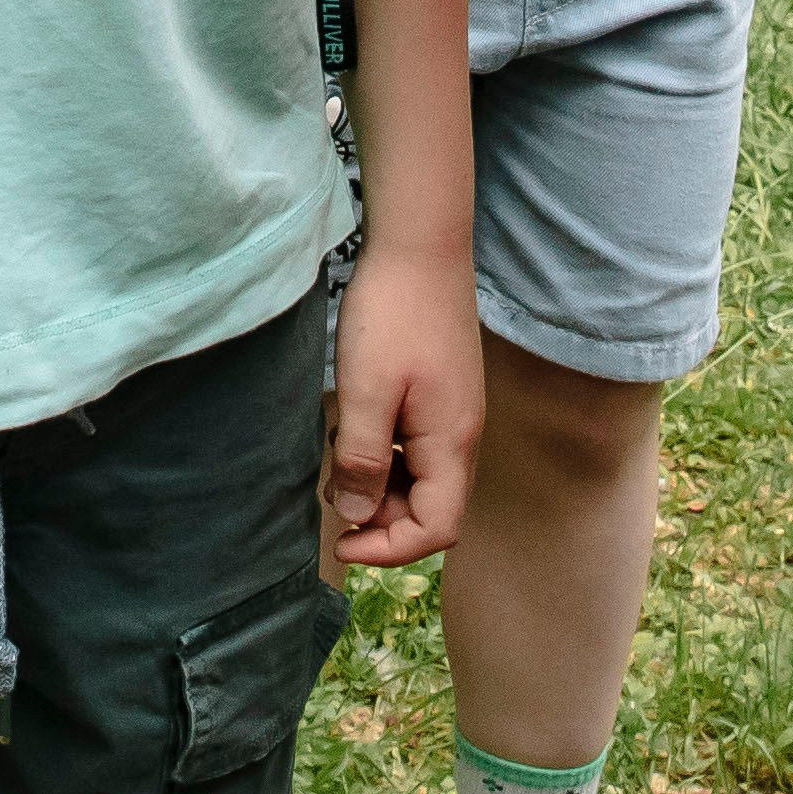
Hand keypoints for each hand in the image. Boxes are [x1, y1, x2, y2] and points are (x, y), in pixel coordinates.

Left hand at [327, 241, 482, 563]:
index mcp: (451, 444)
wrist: (420, 244)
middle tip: (331, 491)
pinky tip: (352, 425)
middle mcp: (461, 436)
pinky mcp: (439, 392)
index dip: (388, 548)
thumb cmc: (392, 314)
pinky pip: (414, 445)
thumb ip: (360, 458)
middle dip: (379, 515)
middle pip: (430, 507)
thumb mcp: (366, 390)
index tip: (340, 541)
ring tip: (336, 455)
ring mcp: (452, 413)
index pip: (436, 529)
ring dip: (378, 481)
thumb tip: (354, 515)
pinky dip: (383, 450)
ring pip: (419, 476)